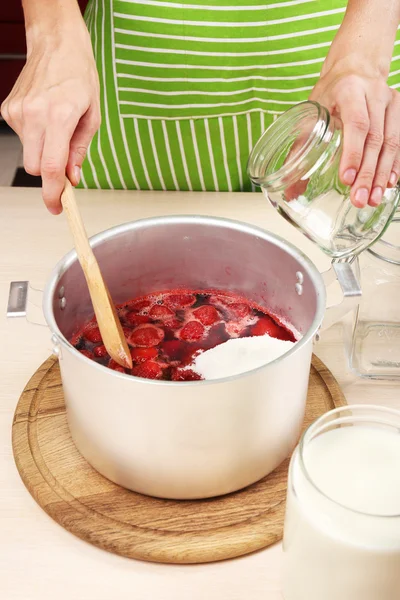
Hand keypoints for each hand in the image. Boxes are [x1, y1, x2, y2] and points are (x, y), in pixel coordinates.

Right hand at [1, 19, 99, 213]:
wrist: (56, 45)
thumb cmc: (80, 76)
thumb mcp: (92, 116)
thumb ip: (80, 151)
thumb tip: (72, 179)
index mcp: (59, 117)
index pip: (50, 168)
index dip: (53, 193)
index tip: (57, 208)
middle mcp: (34, 115)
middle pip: (34, 168)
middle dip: (49, 173)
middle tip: (65, 165)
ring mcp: (17, 112)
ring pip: (28, 154)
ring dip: (43, 151)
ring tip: (57, 126)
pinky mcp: (8, 109)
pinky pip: (23, 138)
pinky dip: (35, 137)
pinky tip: (45, 117)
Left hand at [310, 57, 399, 207]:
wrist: (356, 67)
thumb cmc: (331, 92)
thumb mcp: (311, 113)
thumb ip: (300, 150)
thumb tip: (291, 191)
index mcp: (350, 91)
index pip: (357, 124)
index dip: (353, 153)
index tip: (347, 179)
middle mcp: (374, 94)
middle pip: (375, 139)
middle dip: (367, 173)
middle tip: (359, 199)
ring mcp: (391, 102)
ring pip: (391, 143)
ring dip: (381, 174)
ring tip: (372, 199)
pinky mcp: (399, 111)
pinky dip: (394, 165)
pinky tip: (387, 184)